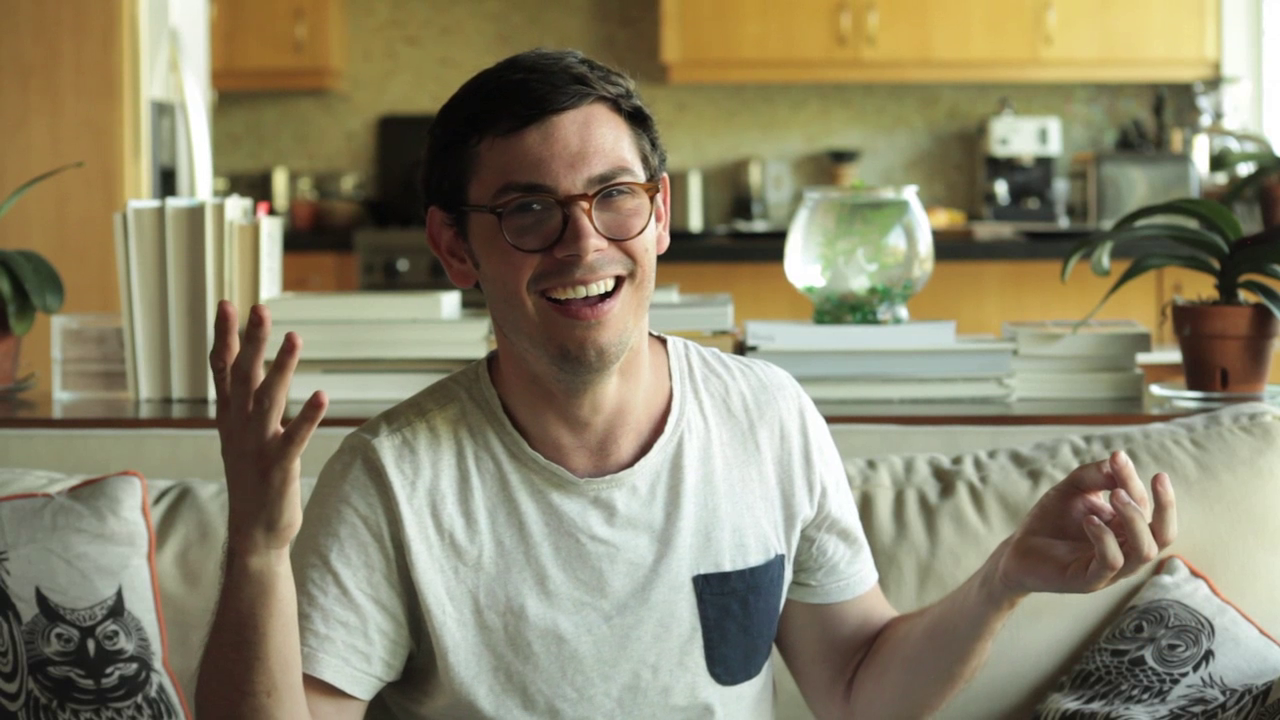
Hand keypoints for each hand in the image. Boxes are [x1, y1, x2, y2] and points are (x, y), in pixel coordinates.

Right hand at [209, 301, 327, 555]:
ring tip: (294, 338)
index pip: (223, 369)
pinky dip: (307, 418)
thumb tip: (247, 362)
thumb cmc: (253, 477)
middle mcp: (239, 427)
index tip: (226, 303)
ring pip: (268, 400)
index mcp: (230, 416)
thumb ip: (244, 398)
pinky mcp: (278, 468)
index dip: (224, 336)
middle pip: (243, 376)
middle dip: (250, 342)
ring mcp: (257, 447)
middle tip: (258, 308)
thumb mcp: (241, 433)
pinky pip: (293, 438)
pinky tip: (322, 397)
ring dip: (281, 369)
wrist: (254, 532)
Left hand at [994, 450, 1176, 598]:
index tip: (1117, 456)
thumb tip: (1119, 461)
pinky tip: (1089, 520)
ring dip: (1134, 520)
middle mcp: (1127, 550)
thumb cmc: (1052, 518)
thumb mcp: (1074, 488)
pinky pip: (1111, 563)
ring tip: (1115, 495)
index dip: (1133, 479)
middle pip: (1165, 534)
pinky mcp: (1089, 581)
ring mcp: (1111, 569)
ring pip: (1145, 551)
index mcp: (1128, 529)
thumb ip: (1095, 474)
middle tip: (1133, 482)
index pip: (1146, 505)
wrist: (1018, 548)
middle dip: (1163, 506)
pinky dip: (1105, 539)